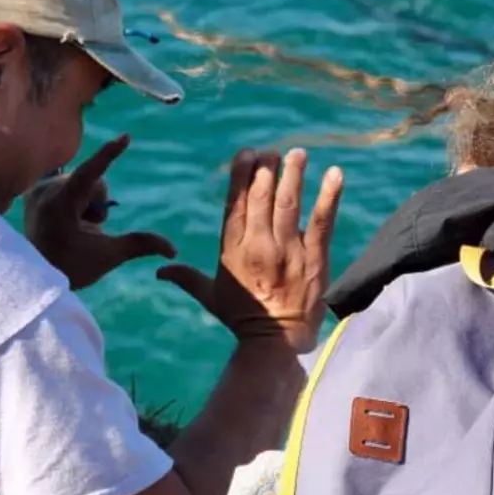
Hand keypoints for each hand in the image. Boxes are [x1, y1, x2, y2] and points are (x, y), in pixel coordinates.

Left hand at [25, 134, 176, 289]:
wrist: (33, 277)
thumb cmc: (71, 268)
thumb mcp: (108, 256)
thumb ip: (140, 245)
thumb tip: (172, 248)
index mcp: (61, 206)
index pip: (90, 174)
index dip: (109, 154)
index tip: (126, 137)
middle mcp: (46, 191)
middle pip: (92, 182)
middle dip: (98, 203)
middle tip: (87, 230)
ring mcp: (37, 189)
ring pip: (81, 182)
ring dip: (87, 203)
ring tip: (74, 227)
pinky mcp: (33, 190)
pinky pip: (67, 182)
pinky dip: (74, 198)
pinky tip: (64, 218)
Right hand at [156, 148, 343, 352]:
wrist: (276, 343)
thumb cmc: (242, 319)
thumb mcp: (210, 297)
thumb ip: (186, 278)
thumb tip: (159, 270)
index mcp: (232, 250)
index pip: (235, 203)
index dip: (241, 175)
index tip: (247, 153)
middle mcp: (258, 245)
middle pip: (261, 197)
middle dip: (266, 170)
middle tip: (272, 151)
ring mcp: (288, 251)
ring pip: (289, 203)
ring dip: (293, 174)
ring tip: (297, 153)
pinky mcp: (314, 258)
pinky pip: (322, 222)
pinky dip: (329, 196)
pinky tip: (334, 173)